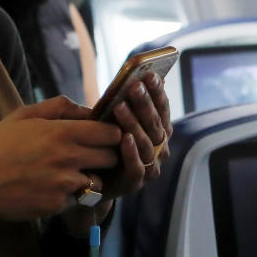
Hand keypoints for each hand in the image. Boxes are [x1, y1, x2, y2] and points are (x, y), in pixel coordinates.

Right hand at [0, 96, 121, 251]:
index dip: (111, 134)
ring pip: (98, 181)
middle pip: (111, 157)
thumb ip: (57, 107)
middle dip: (106, 156)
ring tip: (69, 174)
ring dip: (90, 178)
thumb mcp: (22, 116)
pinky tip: (51, 188)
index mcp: (60, 132)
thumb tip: (85, 108)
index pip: (110, 133)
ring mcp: (64, 184)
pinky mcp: (58, 205)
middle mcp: (67, 158)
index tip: (103, 136)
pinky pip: (78, 199)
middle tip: (91, 155)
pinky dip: (71, 196)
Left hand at [100, 72, 172, 199]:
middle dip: (145, 104)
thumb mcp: (116, 120)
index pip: (162, 108)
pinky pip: (137, 167)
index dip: (157, 92)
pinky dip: (132, 152)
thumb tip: (135, 75)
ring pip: (146, 144)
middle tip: (134, 86)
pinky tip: (124, 138)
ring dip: (134, 124)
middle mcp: (159, 148)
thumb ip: (127, 103)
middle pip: (155, 124)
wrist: (93, 179)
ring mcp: (150, 166)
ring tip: (120, 107)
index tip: (150, 74)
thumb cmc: (107, 142)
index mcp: (159, 130)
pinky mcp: (134, 182)